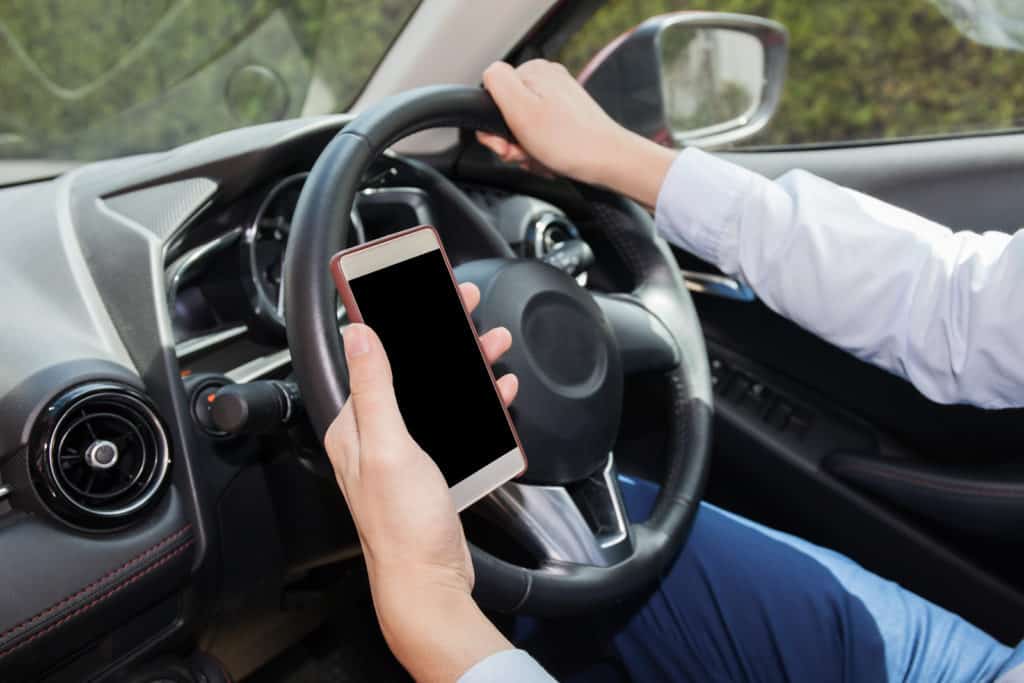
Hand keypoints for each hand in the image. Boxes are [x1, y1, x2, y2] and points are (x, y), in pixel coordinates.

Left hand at [324, 282, 514, 681]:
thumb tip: (357, 332)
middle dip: (444, 338)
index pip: (376, 354)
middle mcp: (375, 436)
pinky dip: (476, 403)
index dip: (402, 318)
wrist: (427, 585)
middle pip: (412, 370)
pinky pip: (454, 422)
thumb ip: (373, 386)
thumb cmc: (402, 527)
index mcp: (355, 426)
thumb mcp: (387, 446)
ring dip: (466, 366)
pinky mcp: (430, 469)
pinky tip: (497, 393)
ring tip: (495, 345)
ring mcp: (404, 453)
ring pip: (437, 393)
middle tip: (469, 308)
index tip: (427, 290)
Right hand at [478, 59, 676, 208]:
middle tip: (526, 153)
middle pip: (507, 116)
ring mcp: (559, 98)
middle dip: (512, 142)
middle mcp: (546, 80)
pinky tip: (551, 158)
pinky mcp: (568, 116)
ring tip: (542, 157)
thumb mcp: (521, 109)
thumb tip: (488, 73)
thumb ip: (496, 82)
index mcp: (532, 71)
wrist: (608, 161)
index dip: (494, 127)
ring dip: (526, 150)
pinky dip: (541, 151)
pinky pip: (540, 136)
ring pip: (522, 130)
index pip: (491, 98)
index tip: (509, 143)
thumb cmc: (569, 142)